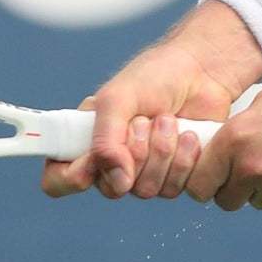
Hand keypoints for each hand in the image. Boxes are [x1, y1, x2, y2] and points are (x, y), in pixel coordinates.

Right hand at [40, 0, 261, 199]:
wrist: (203, 71)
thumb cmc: (155, 76)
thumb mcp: (118, 99)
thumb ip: (106, 140)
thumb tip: (116, 182)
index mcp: (86, 140)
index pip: (58, 179)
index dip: (70, 178)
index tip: (91, 163)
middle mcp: (112, 161)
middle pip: (110, 189)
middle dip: (133, 152)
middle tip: (143, 121)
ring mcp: (144, 171)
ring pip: (145, 190)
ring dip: (161, 152)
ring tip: (168, 119)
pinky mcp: (174, 175)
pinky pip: (174, 189)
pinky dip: (183, 160)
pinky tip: (189, 135)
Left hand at [185, 62, 261, 212]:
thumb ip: (238, 133)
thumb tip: (219, 156)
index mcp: (237, 138)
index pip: (199, 183)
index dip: (203, 181)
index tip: (211, 177)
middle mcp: (253, 167)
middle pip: (225, 200)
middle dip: (232, 190)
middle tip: (248, 171)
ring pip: (256, 202)